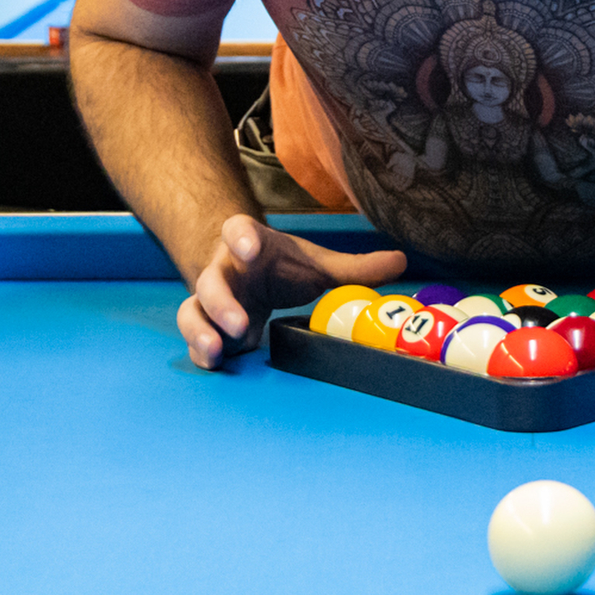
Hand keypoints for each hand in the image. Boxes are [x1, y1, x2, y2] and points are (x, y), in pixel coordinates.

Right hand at [179, 214, 406, 369]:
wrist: (247, 274)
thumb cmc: (282, 267)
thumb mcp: (316, 265)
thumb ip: (353, 268)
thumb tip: (401, 261)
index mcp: (251, 245)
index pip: (238, 230)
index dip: (241, 237)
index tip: (250, 249)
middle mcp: (224, 270)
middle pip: (211, 280)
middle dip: (220, 302)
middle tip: (239, 324)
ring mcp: (211, 300)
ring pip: (193, 311)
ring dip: (200, 331)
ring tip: (216, 352)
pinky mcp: (207, 325)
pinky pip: (194, 336)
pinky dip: (201, 351)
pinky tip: (214, 364)